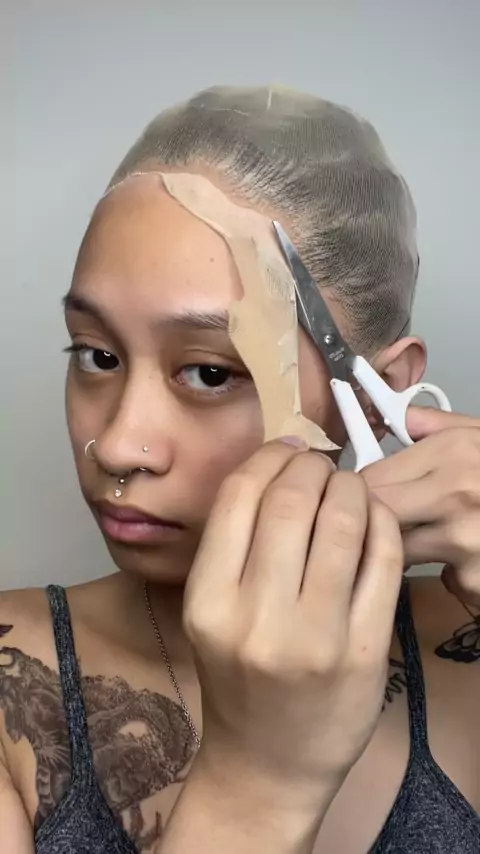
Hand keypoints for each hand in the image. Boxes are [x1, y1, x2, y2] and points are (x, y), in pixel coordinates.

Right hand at [183, 439, 402, 823]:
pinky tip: (376, 518)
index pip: (239, 497)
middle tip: (323, 466)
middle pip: (292, 500)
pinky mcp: (364, 651)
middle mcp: (255, 617)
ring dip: (351, 488)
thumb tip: (280, 465)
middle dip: (313, 466)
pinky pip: (383, 560)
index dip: (269, 457)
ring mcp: (315, 637)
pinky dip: (383, 523)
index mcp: (207, 601)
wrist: (267, 764)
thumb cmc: (237, 680)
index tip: (287, 451)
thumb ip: (236, 545)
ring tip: (349, 488)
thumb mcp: (211, 614)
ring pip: (342, 523)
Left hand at [363, 407, 479, 608]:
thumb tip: (402, 417)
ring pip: (399, 553)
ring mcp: (465, 542)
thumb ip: (441, 425)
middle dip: (369, 525)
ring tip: (439, 538)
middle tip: (374, 526)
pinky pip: (445, 580)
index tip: (351, 500)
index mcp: (452, 452)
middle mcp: (454, 494)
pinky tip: (474, 561)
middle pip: (374, 519)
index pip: (369, 479)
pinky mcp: (476, 581)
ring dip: (406, 551)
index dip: (355, 494)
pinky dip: (454, 576)